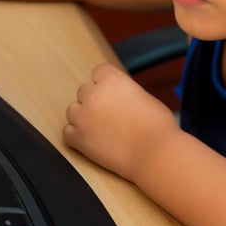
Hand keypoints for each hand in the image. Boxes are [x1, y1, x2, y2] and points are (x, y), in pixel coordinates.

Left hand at [64, 63, 179, 181]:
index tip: (113, 95)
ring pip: (73, 110)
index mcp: (112, 79)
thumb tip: (117, 98)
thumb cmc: (157, 127)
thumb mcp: (143, 96)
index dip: (105, 84)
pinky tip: (91, 140)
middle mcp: (94, 94)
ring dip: (83, 117)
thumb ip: (124, 93)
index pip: (98, 72)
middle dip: (94, 102)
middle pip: (84, 91)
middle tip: (110, 116)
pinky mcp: (79, 138)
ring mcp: (83, 116)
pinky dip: (76, 136)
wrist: (155, 153)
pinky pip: (67, 132)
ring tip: (101, 129)